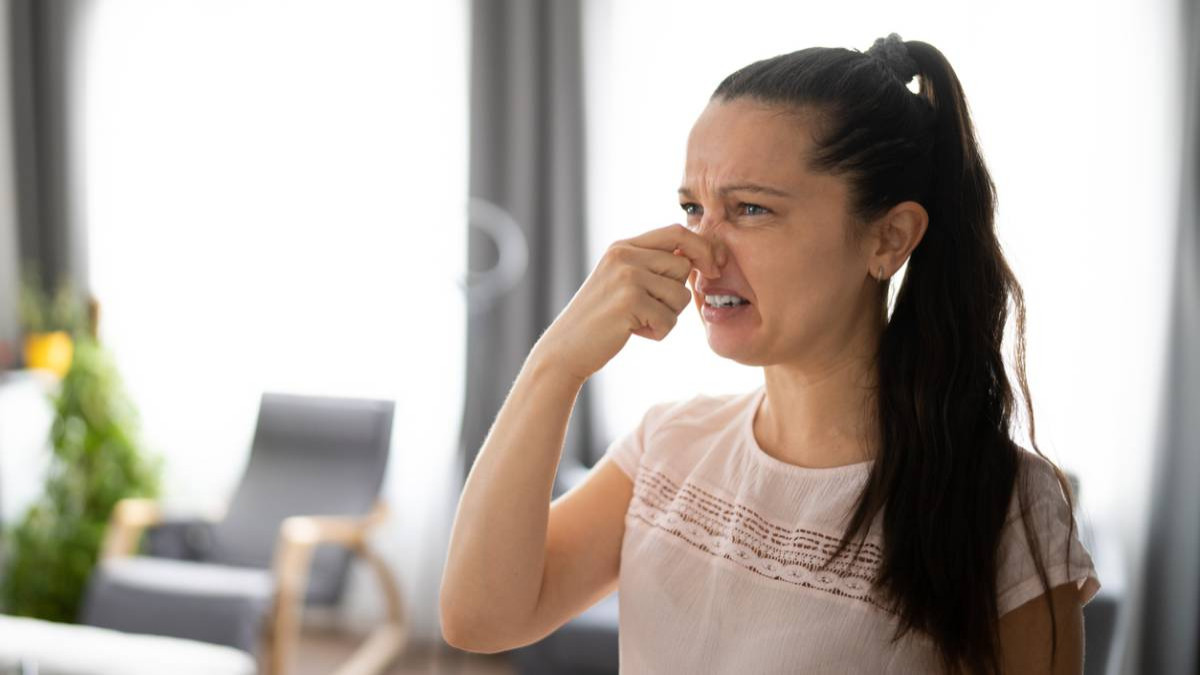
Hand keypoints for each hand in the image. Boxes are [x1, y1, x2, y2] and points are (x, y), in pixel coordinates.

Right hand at [530, 223, 720, 382]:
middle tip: (649, 309)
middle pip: (683, 266)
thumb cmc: (602, 319)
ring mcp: (626, 277)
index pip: (677, 232)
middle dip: (676, 294)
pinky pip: (670, 319)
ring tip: (639, 321)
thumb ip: (652, 265)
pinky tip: (633, 332)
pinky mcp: (629, 302)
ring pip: (681, 295)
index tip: (714, 268)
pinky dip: (658, 332)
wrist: (566, 348)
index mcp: (624, 246)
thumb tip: (699, 256)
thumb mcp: (623, 280)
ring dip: (667, 316)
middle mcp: (624, 255)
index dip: (703, 248)